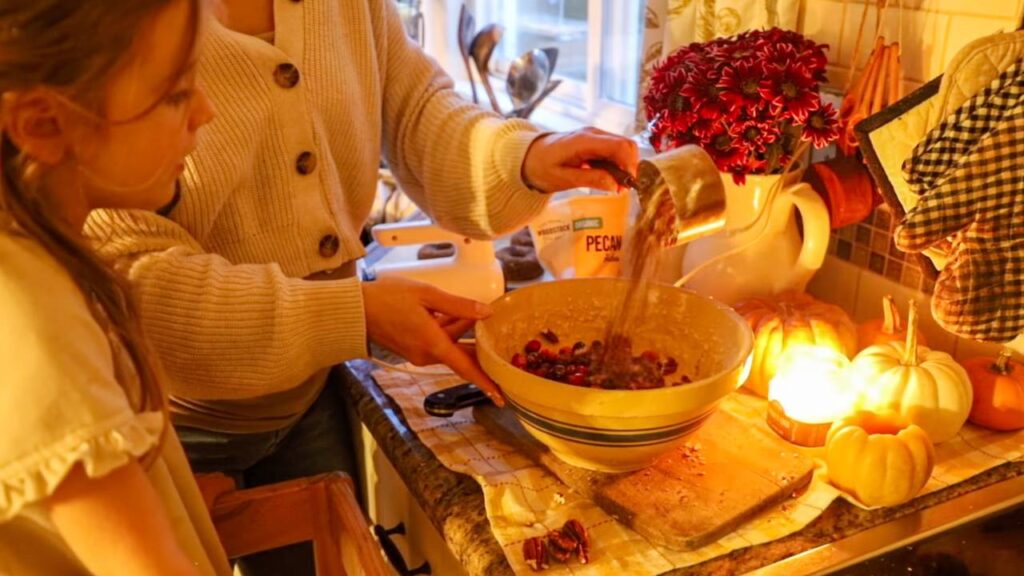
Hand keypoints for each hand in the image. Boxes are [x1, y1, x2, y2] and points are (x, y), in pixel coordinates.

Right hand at [362, 276, 504, 405]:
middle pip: (461, 353)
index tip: (502, 397)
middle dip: (478, 344)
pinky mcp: (411, 349)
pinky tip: (449, 313)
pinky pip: (437, 343)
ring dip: (460, 331)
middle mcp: (426, 355)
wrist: (355, 309)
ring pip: (449, 345)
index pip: (466, 368)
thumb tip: (486, 313)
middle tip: (500, 336)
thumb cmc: (387, 298)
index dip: (486, 382)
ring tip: (470, 311)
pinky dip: (446, 330)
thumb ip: (458, 306)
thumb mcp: (426, 295)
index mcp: (433, 344)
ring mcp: (418, 354)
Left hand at [521, 127, 638, 193]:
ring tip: (615, 186)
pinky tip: (608, 178)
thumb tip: (615, 185)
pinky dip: (617, 164)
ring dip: (625, 167)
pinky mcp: (595, 141)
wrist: (528, 156)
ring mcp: (595, 136)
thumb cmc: (542, 167)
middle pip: (626, 144)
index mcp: (584, 141)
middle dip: (630, 167)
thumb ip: (590, 179)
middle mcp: (593, 134)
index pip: (620, 146)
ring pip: (623, 147)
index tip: (627, 185)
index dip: (629, 165)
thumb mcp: (563, 179)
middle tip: (622, 189)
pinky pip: (614, 150)